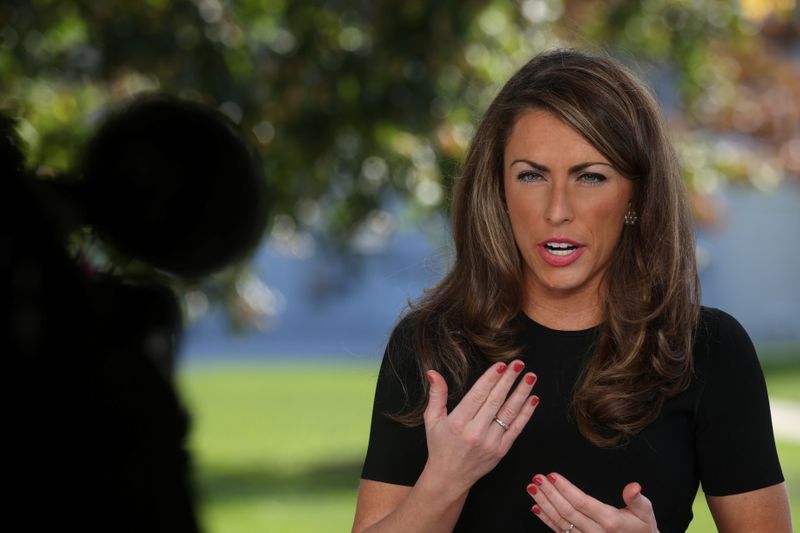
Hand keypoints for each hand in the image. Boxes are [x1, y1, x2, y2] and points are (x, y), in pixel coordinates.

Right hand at [422, 361, 538, 495]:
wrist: (450, 477)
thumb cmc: (440, 446)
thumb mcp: (432, 420)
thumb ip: (436, 395)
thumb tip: (433, 373)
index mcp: (458, 422)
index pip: (478, 396)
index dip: (491, 379)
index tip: (501, 365)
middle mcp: (475, 432)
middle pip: (496, 401)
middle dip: (509, 380)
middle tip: (518, 364)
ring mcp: (491, 442)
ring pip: (509, 413)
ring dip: (521, 393)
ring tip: (530, 377)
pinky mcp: (501, 450)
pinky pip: (517, 428)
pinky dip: (526, 413)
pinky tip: (533, 399)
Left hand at [527, 472, 657, 532]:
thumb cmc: (642, 529)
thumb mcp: (645, 513)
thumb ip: (637, 499)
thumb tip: (634, 486)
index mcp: (610, 521)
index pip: (582, 503)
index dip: (565, 489)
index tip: (552, 475)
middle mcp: (596, 532)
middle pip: (567, 511)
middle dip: (550, 493)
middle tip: (536, 478)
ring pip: (561, 522)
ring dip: (545, 504)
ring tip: (532, 488)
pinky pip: (561, 532)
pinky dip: (547, 520)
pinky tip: (536, 507)